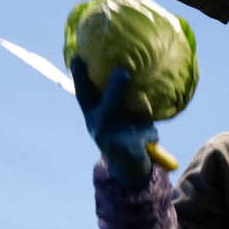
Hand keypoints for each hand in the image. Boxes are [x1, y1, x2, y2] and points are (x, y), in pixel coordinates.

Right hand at [71, 57, 156, 186]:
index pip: (84, 95)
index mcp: (92, 117)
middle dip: (116, 88)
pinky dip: (151, 134)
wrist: (127, 171)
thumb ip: (117, 103)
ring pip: (134, 119)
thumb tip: (130, 75)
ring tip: (148, 121)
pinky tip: (149, 143)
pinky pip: (147, 132)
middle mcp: (97, 126)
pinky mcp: (127, 148)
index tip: (77, 57)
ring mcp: (111, 138)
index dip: (80, 77)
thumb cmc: (123, 137)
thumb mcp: (115, 120)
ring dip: (143, 120)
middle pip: (107, 105)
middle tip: (124, 72)